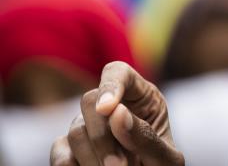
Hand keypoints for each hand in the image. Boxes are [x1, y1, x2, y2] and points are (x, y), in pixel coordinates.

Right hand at [50, 61, 183, 165]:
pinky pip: (59, 153)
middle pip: (89, 101)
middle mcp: (110, 107)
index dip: (110, 84)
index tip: (107, 108)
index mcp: (142, 98)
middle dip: (103, 137)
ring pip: (75, 130)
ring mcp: (87, 127)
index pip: (119, 73)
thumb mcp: (165, 156)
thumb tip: (116, 113)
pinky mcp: (69, 150)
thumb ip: (145, 135)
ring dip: (93, 157)